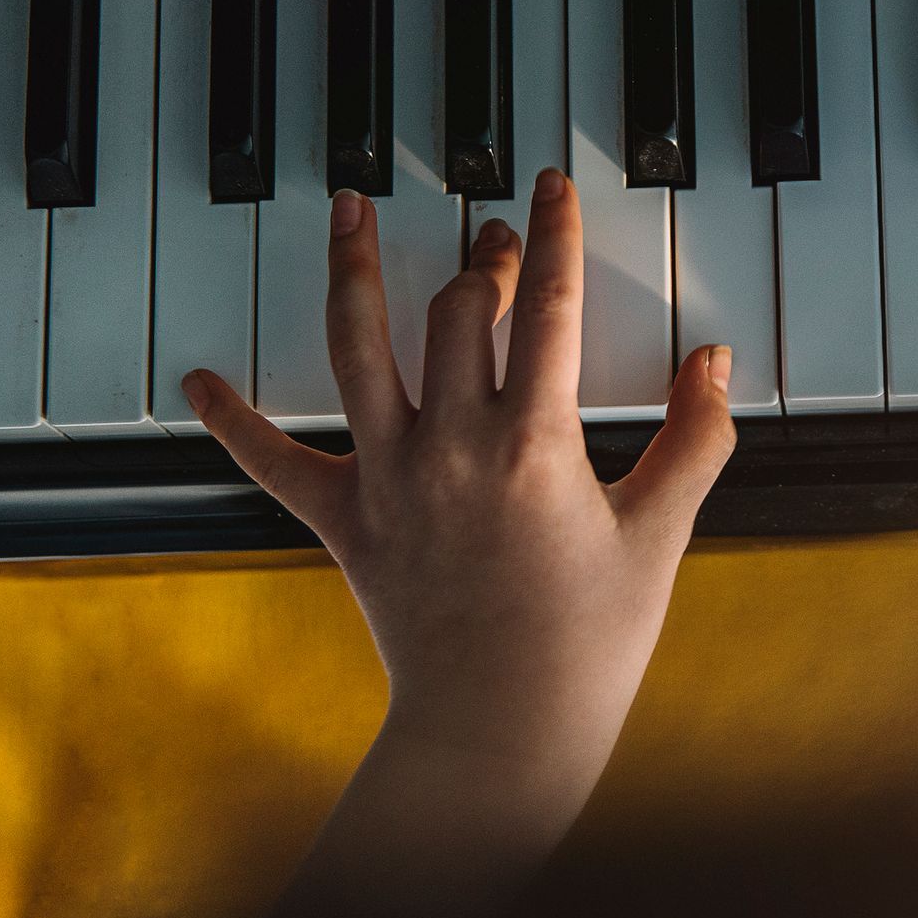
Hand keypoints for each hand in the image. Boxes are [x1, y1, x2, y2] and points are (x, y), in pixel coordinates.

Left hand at [183, 168, 734, 810]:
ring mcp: (390, 478)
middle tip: (497, 233)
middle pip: (456, 312)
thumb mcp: (661, 536)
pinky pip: (273, 463)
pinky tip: (202, 382)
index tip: (552, 186)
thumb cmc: (588, 644)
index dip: (556, 234)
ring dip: (353, 271)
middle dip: (482, 259)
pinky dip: (234, 420)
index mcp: (535, 444)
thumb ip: (696, 439)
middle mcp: (453, 446)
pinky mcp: (345, 521)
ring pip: (358, 348)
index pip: (549, 308)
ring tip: (346, 211)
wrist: (502, 731)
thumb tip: (714, 361)